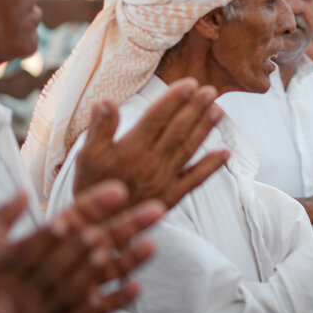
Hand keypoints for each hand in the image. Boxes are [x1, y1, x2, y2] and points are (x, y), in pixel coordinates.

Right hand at [0, 180, 160, 312]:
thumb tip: (19, 195)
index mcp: (9, 263)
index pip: (58, 227)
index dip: (92, 207)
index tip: (121, 189)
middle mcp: (30, 287)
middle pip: (85, 251)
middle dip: (122, 228)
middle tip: (157, 208)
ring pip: (90, 282)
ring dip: (124, 263)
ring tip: (155, 243)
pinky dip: (110, 304)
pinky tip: (136, 290)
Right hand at [74, 78, 229, 207]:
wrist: (98, 228)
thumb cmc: (92, 187)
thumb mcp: (87, 156)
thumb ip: (100, 128)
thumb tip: (106, 101)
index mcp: (131, 149)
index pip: (157, 118)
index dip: (174, 99)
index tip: (190, 84)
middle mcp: (151, 163)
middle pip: (177, 130)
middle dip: (195, 108)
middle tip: (211, 90)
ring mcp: (165, 180)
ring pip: (189, 149)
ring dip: (205, 128)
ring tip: (219, 110)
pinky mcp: (172, 197)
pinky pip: (196, 179)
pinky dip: (211, 166)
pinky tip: (225, 153)